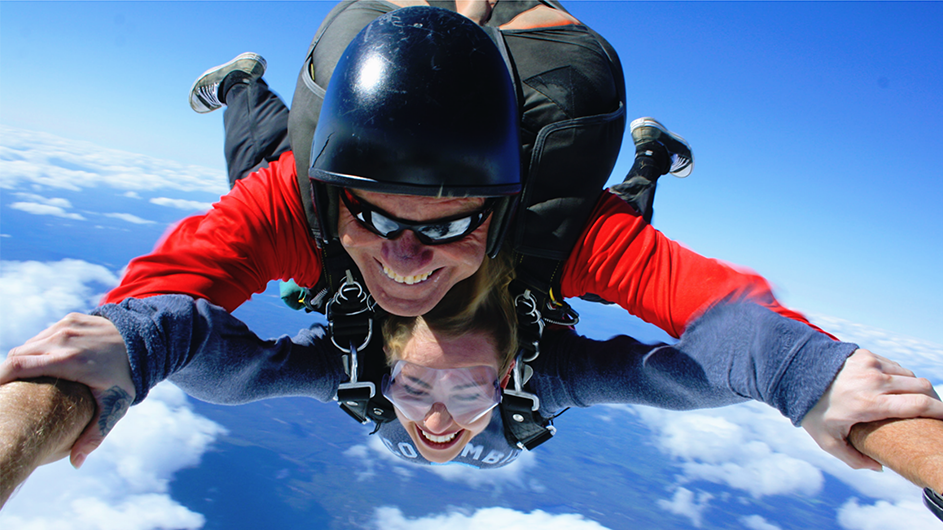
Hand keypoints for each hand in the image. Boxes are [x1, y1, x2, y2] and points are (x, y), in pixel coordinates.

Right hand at [0, 313, 134, 467]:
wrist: (147, 340)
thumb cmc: (127, 377)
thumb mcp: (114, 406)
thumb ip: (94, 434)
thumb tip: (76, 463)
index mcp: (68, 360)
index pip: (17, 366)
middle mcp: (63, 339)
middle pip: (16, 355)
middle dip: (6, 373)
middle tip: (6, 393)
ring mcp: (66, 326)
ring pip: (28, 344)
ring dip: (21, 361)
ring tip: (19, 382)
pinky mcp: (70, 319)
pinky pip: (44, 335)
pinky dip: (37, 349)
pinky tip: (39, 365)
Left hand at [802, 349, 942, 469]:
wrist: (793, 373)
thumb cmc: (811, 410)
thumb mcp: (828, 441)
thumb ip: (853, 458)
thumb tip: (878, 466)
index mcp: (869, 403)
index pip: (918, 405)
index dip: (940, 412)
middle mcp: (874, 381)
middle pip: (922, 387)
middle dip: (934, 401)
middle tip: (935, 414)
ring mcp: (871, 365)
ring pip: (910, 375)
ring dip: (917, 389)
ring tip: (914, 403)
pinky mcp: (866, 355)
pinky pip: (894, 366)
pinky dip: (900, 377)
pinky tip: (895, 388)